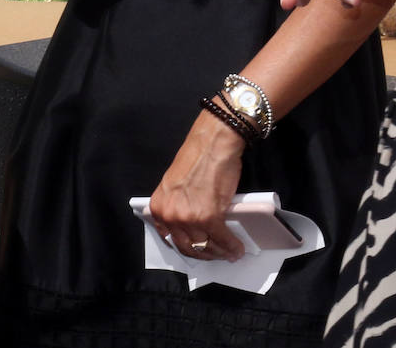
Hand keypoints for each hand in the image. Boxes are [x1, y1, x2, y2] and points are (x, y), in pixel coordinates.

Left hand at [147, 112, 246, 261]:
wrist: (213, 142)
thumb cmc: (196, 156)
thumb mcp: (174, 184)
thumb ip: (176, 205)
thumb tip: (190, 226)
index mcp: (158, 207)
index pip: (171, 238)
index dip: (187, 247)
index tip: (198, 249)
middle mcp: (170, 216)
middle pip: (188, 247)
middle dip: (204, 253)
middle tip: (216, 253)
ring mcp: (189, 219)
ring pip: (206, 247)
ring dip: (219, 252)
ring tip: (229, 252)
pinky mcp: (210, 217)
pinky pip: (223, 239)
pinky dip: (232, 246)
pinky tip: (237, 248)